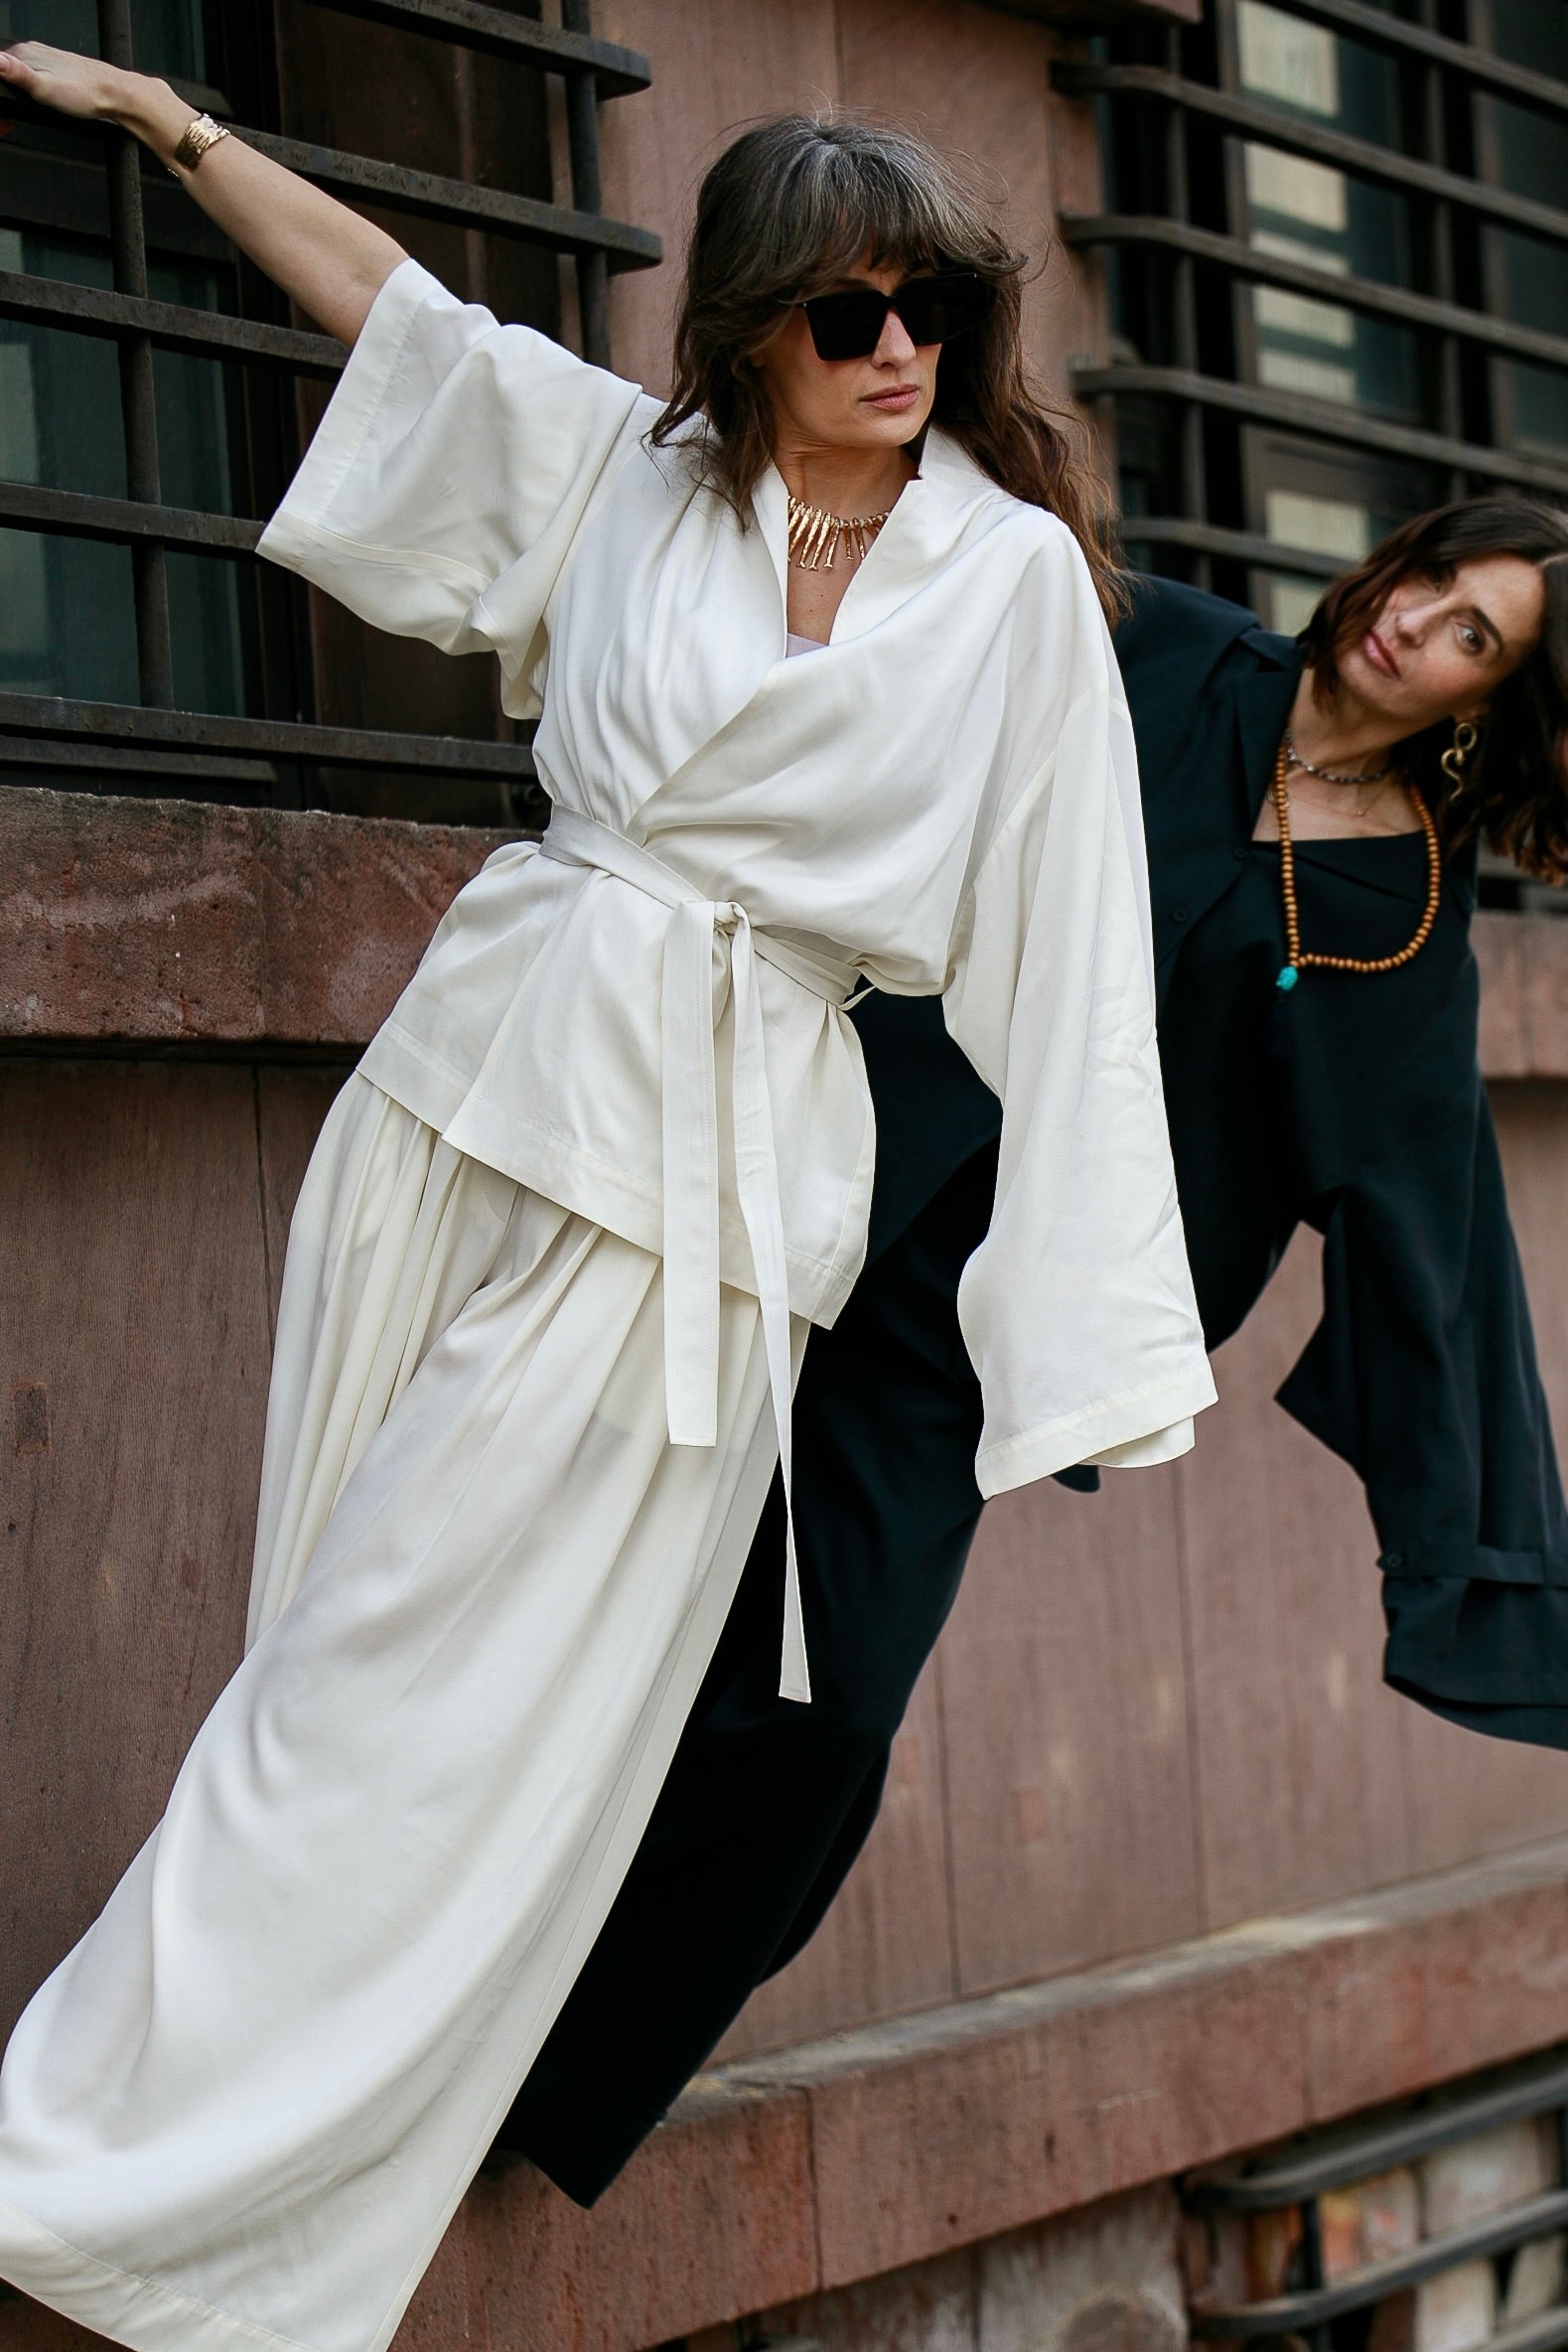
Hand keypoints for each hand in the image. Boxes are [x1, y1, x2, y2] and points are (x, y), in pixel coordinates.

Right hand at [0, 41, 135, 123]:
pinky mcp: (55, 69)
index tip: (4, 121)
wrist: (115, 94)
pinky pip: (32, 81)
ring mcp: (44, 59)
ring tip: (22, 118)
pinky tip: (39, 106)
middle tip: (9, 125)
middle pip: (5, 75)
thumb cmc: (85, 94)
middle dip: (6, 101)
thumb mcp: (44, 88)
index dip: (1, 99)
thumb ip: (18, 75)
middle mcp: (32, 52)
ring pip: (18, 79)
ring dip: (17, 99)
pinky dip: (30, 95)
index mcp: (24, 54)